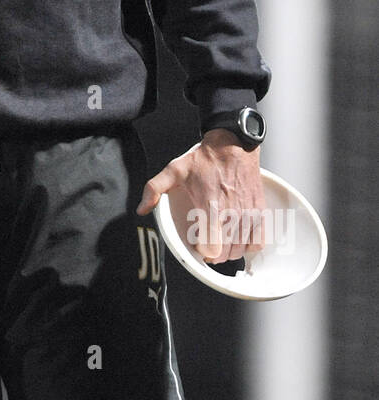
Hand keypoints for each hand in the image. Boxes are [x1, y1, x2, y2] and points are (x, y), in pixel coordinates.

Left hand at [136, 129, 266, 262]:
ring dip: (230, 251)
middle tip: (207, 243)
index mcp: (210, 207)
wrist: (233, 145)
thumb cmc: (205, 159)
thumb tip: (141, 209)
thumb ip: (154, 189)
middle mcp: (232, 214)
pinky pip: (258, 241)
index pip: (212, 249)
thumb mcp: (174, 170)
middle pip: (226, 254)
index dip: (202, 252)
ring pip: (241, 250)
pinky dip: (249, 245)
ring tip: (221, 241)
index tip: (197, 245)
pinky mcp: (259, 211)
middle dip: (214, 254)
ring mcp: (248, 213)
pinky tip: (239, 238)